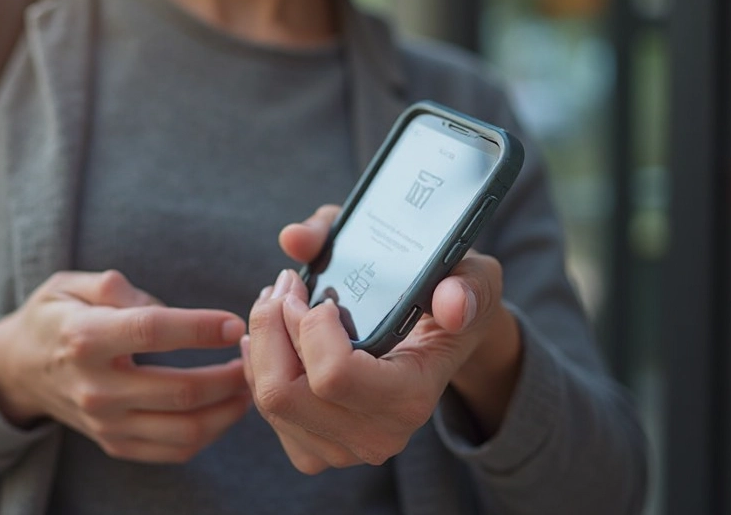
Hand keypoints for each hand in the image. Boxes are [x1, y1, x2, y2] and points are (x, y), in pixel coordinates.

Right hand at [0, 270, 250, 463]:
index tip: (234, 322)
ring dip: (229, 410)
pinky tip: (225, 408)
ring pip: (185, 430)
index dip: (199, 327)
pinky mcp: (115, 444)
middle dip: (229, 375)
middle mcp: (96, 387)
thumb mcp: (70, 284)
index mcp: (85, 338)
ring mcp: (106, 423)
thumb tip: (160, 306)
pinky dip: (210, 433)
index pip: (151, 332)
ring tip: (248, 384)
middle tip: (254, 355)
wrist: (18, 370)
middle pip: (179, 391)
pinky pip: (174, 450)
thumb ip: (113, 285)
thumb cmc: (55, 318)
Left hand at [240, 206, 521, 473]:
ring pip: (268, 400)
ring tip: (276, 302)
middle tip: (284, 285)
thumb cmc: (453, 304)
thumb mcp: (471, 279)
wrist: (447, 344)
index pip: (333, 376)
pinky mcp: (316, 451)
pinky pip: (266, 412)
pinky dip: (258, 368)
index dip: (309, 326)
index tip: (315, 292)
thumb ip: (463, 285)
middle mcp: (377, 435)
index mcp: (412, 398)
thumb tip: (451, 301)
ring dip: (261, 342)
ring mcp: (344, 450)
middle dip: (271, 327)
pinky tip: (272, 338)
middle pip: (284, 392)